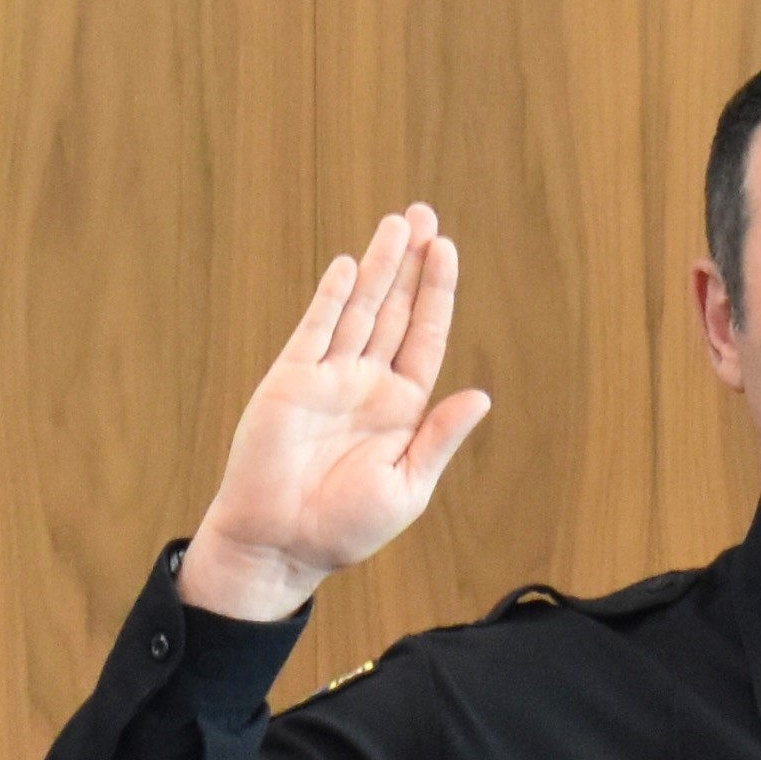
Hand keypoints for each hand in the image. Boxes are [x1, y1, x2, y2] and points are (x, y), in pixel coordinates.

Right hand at [177, 207, 492, 622]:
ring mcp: (328, 378)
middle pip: (394, 309)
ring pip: (359, 309)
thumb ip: (439, 438)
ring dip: (377, 266)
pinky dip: (332, 297)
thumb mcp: (406, 487)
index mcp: (401, 409)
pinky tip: (349, 265)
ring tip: (397, 223)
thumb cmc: (345, 529)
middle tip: (425, 214)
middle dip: (410, 263)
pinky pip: (315, 329)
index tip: (447, 250)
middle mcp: (367, 384)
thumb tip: (480, 395)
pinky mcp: (290, 380)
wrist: (280, 545)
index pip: (425, 336)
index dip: (436, 293)